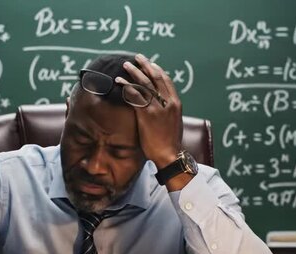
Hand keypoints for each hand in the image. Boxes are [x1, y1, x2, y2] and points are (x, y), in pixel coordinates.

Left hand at [118, 54, 182, 169]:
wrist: (169, 155)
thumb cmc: (170, 141)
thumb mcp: (174, 122)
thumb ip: (168, 110)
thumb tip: (160, 105)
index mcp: (175, 103)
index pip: (166, 81)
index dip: (157, 70)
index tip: (150, 64)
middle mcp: (167, 102)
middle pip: (155, 78)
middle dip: (146, 66)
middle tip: (137, 57)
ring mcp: (157, 108)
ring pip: (145, 84)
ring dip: (134, 73)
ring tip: (126, 65)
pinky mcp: (146, 115)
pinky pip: (135, 96)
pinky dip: (127, 87)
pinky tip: (119, 82)